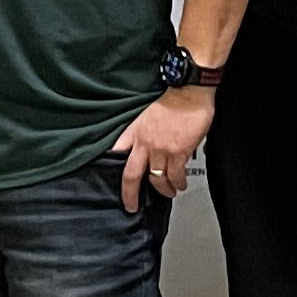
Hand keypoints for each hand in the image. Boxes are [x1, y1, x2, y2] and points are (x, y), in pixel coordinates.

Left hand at [113, 88, 213, 213]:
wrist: (190, 91)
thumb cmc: (173, 99)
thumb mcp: (149, 114)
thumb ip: (145, 131)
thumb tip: (149, 146)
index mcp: (136, 131)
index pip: (117, 151)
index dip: (111, 165)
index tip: (107, 176)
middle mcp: (145, 142)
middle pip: (131, 175)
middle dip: (130, 194)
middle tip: (131, 205)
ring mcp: (161, 149)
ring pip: (156, 180)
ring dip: (163, 190)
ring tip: (168, 192)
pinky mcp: (178, 152)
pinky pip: (175, 176)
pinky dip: (177, 183)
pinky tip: (180, 184)